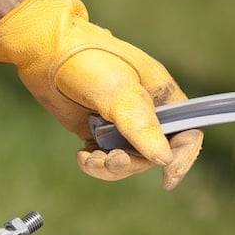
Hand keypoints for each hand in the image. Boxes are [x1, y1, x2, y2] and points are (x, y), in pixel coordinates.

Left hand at [0, 0, 202, 188]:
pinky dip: (94, 164)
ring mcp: (122, 124)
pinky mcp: (99, 132)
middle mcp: (147, 113)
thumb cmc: (90, 63)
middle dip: (132, 164)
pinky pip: (106, 160)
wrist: (47, 56)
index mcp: (164, 97)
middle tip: (110, 159)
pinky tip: (81, 155)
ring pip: (128, 162)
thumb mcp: (119, 93)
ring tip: (90, 158)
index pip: (187, 134)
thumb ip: (141, 127)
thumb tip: (164, 159)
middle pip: (154, 155)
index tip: (166, 179)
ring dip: (110, 167)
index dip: (181, 158)